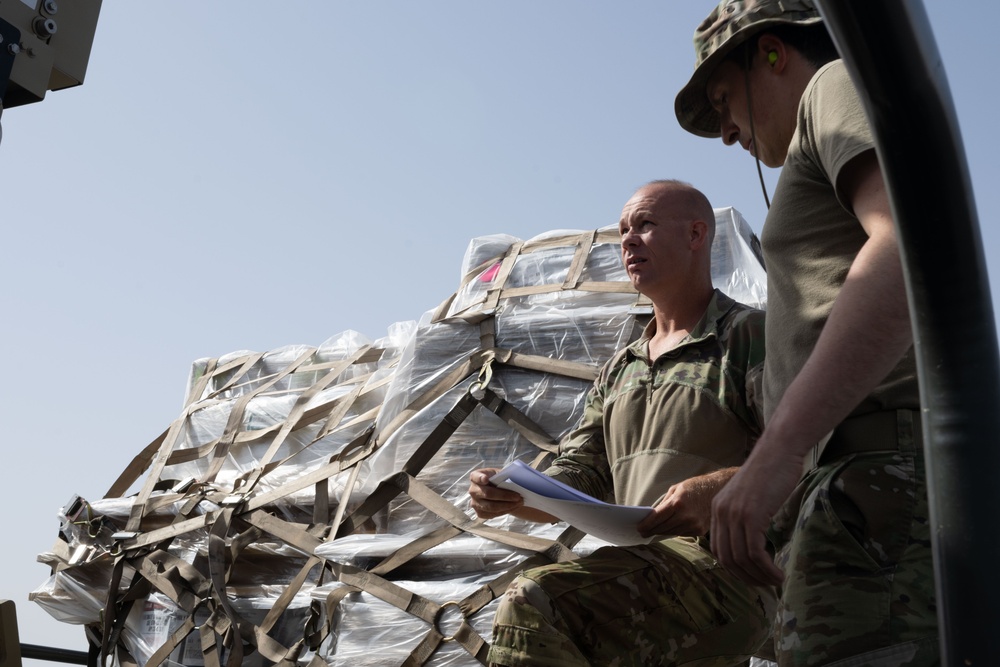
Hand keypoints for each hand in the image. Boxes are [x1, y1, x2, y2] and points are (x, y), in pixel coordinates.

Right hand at [468, 468, 524, 519]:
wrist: (498, 491)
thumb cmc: (499, 480)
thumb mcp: (500, 474)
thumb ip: (503, 475)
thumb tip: (514, 480)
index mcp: (476, 477)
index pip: (476, 477)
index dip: (480, 478)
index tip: (486, 479)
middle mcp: (473, 490)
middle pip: (487, 494)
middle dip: (504, 496)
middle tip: (518, 496)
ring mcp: (474, 503)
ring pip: (491, 507)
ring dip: (507, 505)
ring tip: (519, 502)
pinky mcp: (479, 512)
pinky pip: (492, 514)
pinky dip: (505, 511)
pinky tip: (513, 507)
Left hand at [637, 468, 735, 537]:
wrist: (718, 490)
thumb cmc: (695, 487)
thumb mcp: (676, 489)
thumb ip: (664, 503)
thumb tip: (653, 515)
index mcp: (678, 503)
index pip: (657, 518)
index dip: (646, 524)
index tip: (639, 528)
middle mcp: (686, 516)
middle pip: (663, 528)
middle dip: (651, 530)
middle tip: (643, 532)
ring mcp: (694, 525)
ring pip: (671, 532)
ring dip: (662, 532)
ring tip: (653, 531)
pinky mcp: (700, 531)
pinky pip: (682, 533)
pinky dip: (675, 531)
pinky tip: (670, 528)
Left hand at [709, 441, 800, 585]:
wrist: (779, 450)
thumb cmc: (770, 472)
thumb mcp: (749, 497)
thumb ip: (744, 517)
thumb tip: (752, 544)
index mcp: (717, 509)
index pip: (717, 549)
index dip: (733, 568)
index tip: (751, 576)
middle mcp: (721, 513)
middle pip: (726, 558)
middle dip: (745, 577)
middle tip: (764, 585)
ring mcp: (735, 514)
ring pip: (742, 558)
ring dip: (759, 576)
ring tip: (774, 581)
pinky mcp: (751, 516)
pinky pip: (755, 552)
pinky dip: (766, 568)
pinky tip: (778, 573)